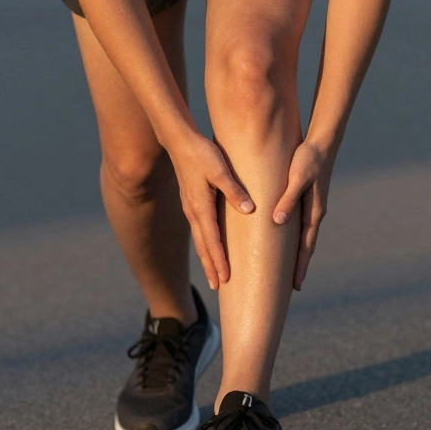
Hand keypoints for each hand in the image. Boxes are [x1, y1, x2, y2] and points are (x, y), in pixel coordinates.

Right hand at [167, 130, 254, 289]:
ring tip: (214, 275)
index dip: (219, 261)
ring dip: (207, 258)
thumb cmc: (202, 154)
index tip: (226, 279)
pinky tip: (210, 247)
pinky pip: (199, 230)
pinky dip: (205, 244)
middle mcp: (193, 212)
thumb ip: (234, 191)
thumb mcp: (221, 170)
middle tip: (218, 287)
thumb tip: (250, 210)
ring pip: (200, 240)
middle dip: (211, 267)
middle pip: (203, 246)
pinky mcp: (192, 202)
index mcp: (201, 207)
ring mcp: (191, 208)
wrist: (179, 141)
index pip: (212, 241)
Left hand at [272, 140, 333, 290]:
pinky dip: (295, 239)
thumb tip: (278, 221)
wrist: (321, 144)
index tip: (296, 286)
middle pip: (306, 246)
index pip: (306, 246)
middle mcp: (314, 214)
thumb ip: (288, 199)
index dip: (300, 266)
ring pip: (303, 237)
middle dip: (300, 266)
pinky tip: (286, 241)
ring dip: (298, 254)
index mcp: (313, 212)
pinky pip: (299, 225)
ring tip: (289, 270)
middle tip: (293, 287)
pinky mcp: (307, 201)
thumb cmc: (308, 160)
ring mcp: (311, 208)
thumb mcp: (297, 178)